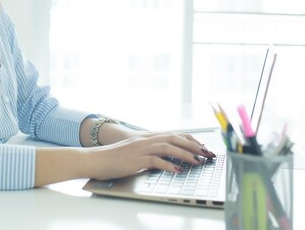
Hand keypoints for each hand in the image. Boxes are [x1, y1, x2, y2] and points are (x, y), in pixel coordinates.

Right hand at [84, 132, 215, 180]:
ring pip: (168, 147)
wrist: (97, 159)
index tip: (202, 146)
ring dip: (185, 154)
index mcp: (147, 136)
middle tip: (207, 153)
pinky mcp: (137, 159)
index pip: (174, 134)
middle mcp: (146, 139)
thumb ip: (149, 149)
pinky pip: (156, 161)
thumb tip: (166, 156)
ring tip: (197, 161)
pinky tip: (178, 171)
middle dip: (193, 146)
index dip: (190, 139)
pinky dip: (168, 165)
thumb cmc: (115, 157)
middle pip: (175, 138)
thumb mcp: (135, 149)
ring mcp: (141, 148)